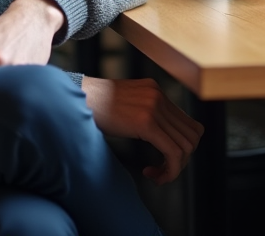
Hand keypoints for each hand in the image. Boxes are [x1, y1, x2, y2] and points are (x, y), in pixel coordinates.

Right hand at [82, 77, 203, 184]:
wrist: (73, 99)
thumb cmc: (91, 108)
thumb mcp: (123, 104)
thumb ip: (143, 112)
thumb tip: (159, 136)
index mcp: (155, 90)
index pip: (188, 124)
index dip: (181, 148)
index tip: (162, 160)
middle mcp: (159, 96)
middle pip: (192, 136)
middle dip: (180, 160)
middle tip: (160, 170)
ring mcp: (154, 107)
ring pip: (185, 147)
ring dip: (173, 168)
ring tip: (155, 174)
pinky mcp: (146, 121)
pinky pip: (172, 152)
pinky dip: (169, 170)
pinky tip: (150, 174)